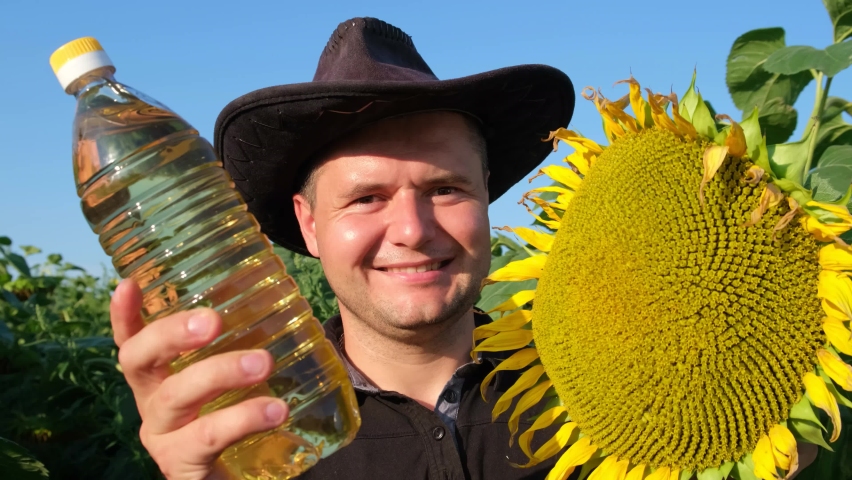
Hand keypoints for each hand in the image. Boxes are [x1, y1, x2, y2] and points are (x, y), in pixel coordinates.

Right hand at [111, 279, 288, 479]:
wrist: (245, 477)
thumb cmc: (241, 419)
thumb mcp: (238, 380)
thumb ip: (248, 343)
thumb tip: (290, 297)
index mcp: (159, 378)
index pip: (132, 341)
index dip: (124, 315)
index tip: (130, 284)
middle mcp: (152, 404)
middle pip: (139, 361)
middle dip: (173, 334)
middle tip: (214, 319)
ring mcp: (163, 438)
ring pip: (176, 398)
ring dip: (220, 373)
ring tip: (265, 363)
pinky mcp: (182, 466)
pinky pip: (206, 438)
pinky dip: (242, 419)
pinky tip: (276, 410)